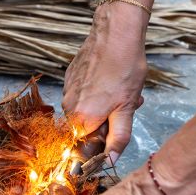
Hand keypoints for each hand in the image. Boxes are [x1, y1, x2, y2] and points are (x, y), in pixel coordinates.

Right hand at [64, 3, 147, 161]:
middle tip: (127, 107)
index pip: (86, 148)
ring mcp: (67, 90)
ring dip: (104, 108)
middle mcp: (68, 107)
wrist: (115, 33)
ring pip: (86, 111)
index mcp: (81, 119)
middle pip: (87, 129)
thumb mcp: (127, 108)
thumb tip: (110, 161)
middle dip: (107, 123)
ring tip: (123, 92)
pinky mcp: (70, 77)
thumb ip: (118, 137)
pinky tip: (112, 80)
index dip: (104, 145)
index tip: (116, 134)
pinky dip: (97, 93)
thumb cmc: (124, 68)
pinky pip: (82, 95)